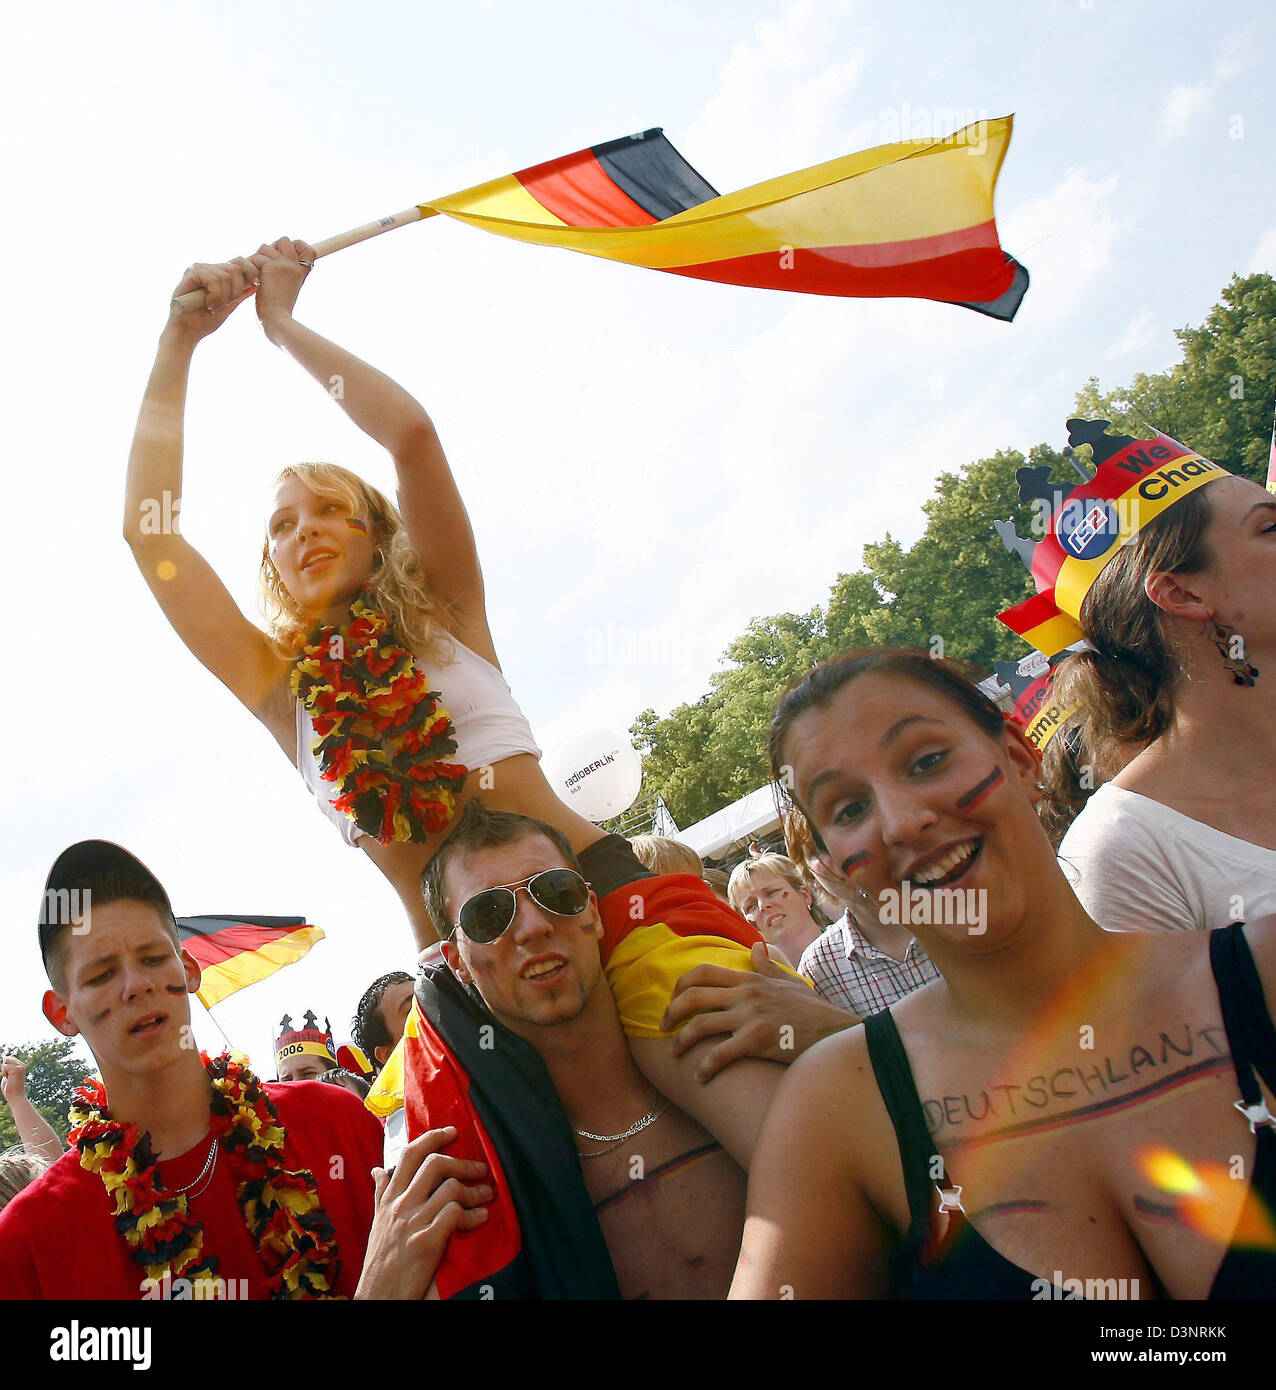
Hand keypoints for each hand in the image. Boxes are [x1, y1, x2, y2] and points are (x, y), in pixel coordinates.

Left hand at [1, 1056, 27, 1106]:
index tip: (9, 1076)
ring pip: (5, 1063)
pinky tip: (9, 1079)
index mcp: (21, 1066)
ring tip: (10, 1079)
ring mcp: (21, 1067)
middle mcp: (22, 1065)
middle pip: (8, 1059)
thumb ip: (6, 1068)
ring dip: (4, 1071)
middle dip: (4, 1067)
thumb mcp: (8, 1076)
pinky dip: (4, 1073)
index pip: (10, 1059)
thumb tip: (5, 1057)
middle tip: (9, 1077)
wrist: (15, 1096)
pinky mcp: (17, 1069)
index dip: (5, 1067)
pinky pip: (5, 1067)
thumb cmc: (10, 1089)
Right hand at [166, 258, 260, 340]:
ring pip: (226, 276)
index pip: (239, 261)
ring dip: (223, 297)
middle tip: (224, 305)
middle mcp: (209, 268)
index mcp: (218, 274)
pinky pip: (214, 280)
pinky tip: (207, 304)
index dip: (250, 271)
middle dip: (235, 291)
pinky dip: (215, 296)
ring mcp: (199, 268)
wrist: (187, 332)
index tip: (255, 284)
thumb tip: (256, 285)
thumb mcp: (228, 306)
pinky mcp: (191, 272)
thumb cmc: (206, 321)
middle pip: (235, 268)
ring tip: (213, 307)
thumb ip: (240, 295)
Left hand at [251, 236, 317, 339]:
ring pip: (265, 247)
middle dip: (271, 249)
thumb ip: (283, 272)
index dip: (295, 246)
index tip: (284, 258)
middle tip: (266, 267)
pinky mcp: (272, 266)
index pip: (307, 248)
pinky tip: (255, 282)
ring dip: (258, 260)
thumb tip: (270, 256)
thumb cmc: (278, 309)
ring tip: (259, 277)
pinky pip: (257, 258)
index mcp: (301, 272)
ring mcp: (285, 264)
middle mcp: (295, 266)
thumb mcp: (286, 288)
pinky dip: (252, 269)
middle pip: (284, 240)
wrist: (277, 319)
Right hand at [354, 1125, 491, 1299]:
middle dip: (463, 1162)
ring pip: (450, 1187)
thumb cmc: (380, 1259)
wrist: (379, 1296)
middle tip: (480, 1169)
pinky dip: (473, 1215)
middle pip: (435, 1164)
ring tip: (486, 1195)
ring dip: (474, 1190)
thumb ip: (381, 1193)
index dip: (433, 1137)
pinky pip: (455, 1215)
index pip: (409, 1154)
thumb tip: (378, 1169)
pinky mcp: (427, 1242)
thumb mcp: (376, 1222)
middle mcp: (400, 1205)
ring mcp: (414, 1222)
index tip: (452, 1132)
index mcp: (389, 1199)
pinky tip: (481, 1218)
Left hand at [660, 942, 856, 1082]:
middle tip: (663, 1027)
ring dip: (682, 1041)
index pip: (703, 972)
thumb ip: (767, 966)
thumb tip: (757, 946)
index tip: (672, 1001)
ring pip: (701, 1025)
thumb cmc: (811, 1011)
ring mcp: (751, 1016)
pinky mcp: (758, 1040)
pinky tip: (700, 1077)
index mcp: (749, 980)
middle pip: (693, 996)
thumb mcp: (788, 982)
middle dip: (671, 1012)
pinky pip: (720, 1054)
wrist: (834, 1033)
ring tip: (675, 1054)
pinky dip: (705, 1067)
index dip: (680, 985)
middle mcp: (746, 994)